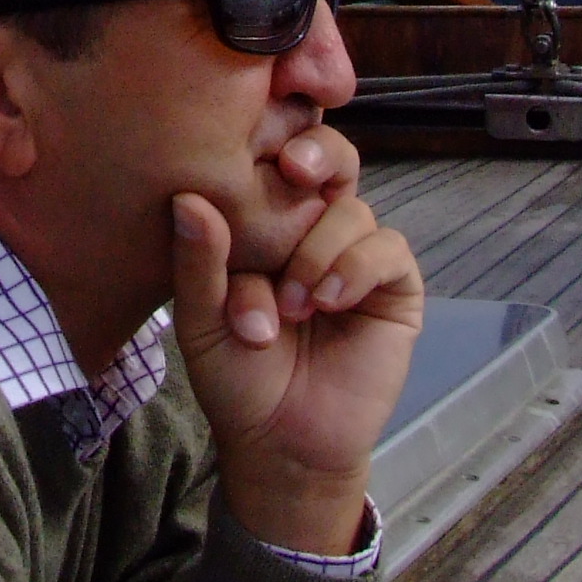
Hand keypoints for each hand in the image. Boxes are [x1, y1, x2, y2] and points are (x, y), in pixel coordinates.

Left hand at [169, 138, 422, 557]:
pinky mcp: (393, 288)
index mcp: (264, 224)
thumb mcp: (201, 320)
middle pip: (329, 158)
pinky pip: (388, 249)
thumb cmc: (235, 379)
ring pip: (352, 209)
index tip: (258, 145)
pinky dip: (356, 267)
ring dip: (318, 251)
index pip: (274, 158)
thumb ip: (199, 262)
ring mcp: (354, 255)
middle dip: (316, 153)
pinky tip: (328, 301)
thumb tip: (188, 198)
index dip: (272, 138)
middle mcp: (311, 228)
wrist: (280, 444)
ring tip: (292, 305)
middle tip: (293, 168)